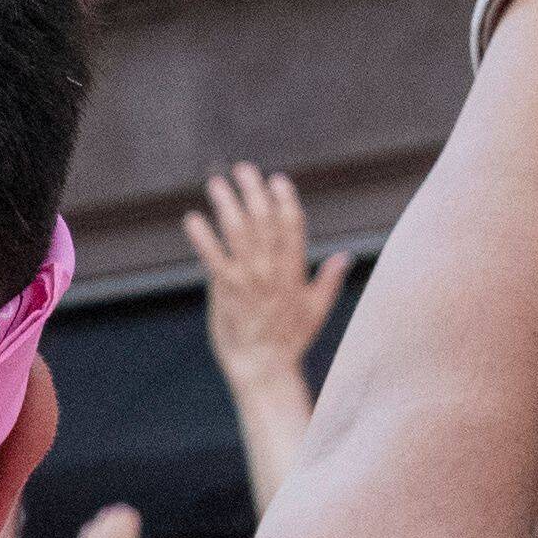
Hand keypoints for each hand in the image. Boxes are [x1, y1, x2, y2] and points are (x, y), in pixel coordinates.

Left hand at [185, 165, 344, 387]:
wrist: (263, 368)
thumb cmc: (289, 342)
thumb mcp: (317, 310)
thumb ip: (329, 280)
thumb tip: (345, 257)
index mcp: (294, 271)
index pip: (292, 225)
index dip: (285, 199)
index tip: (277, 179)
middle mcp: (272, 270)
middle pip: (264, 220)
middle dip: (254, 191)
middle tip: (243, 169)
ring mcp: (249, 279)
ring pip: (239, 232)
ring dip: (227, 204)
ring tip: (216, 183)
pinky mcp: (226, 290)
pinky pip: (213, 257)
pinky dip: (202, 237)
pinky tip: (192, 219)